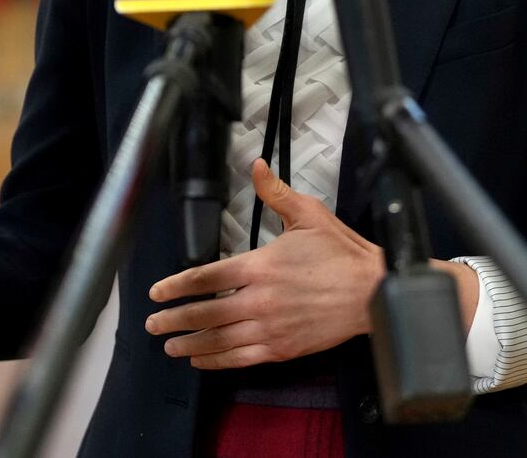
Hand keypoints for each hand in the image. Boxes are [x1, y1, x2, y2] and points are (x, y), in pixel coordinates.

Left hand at [146, 159, 384, 369]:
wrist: (374, 292)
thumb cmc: (342, 253)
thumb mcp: (309, 215)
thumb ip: (275, 193)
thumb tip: (256, 166)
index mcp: (260, 265)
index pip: (206, 277)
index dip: (177, 286)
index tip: (158, 293)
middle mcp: (259, 300)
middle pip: (205, 313)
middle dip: (174, 319)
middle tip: (153, 323)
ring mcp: (270, 328)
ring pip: (219, 339)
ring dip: (190, 343)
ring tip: (169, 344)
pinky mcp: (282, 348)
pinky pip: (241, 357)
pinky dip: (217, 360)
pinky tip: (201, 359)